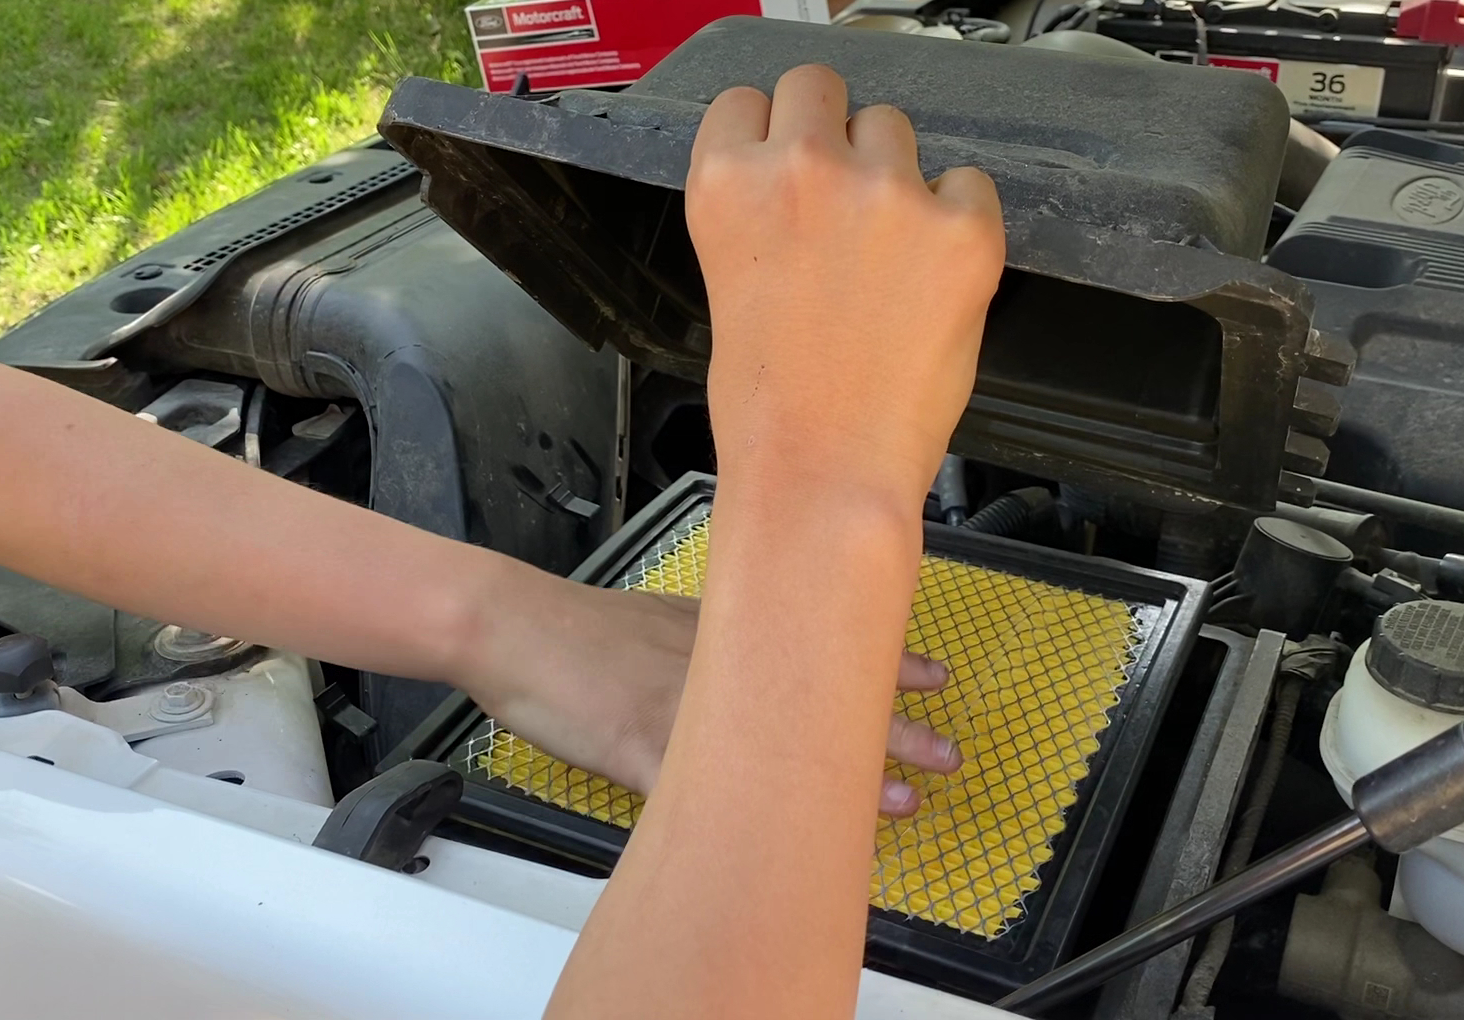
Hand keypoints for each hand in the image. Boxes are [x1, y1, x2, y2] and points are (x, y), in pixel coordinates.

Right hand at [457, 571, 962, 816]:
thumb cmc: (583, 629)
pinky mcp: (645, 748)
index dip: (882, 667)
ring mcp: (686, 709)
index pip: (822, 646)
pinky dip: (749, 818)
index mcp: (725, 635)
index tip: (934, 678)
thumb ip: (714, 639)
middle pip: (821, 698)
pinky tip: (785, 844)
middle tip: (945, 753)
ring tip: (903, 802)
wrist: (518, 629)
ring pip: (784, 748)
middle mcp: (720, 666)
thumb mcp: (664, 619)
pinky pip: (708, 791)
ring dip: (847, 779)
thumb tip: (755, 661)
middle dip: (891, 730)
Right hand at [686, 64, 1005, 509]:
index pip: (747, 100)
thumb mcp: (726, 278)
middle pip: (820, 83)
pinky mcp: (963, 224)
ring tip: (886, 256)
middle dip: (830, 130)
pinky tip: (931, 277)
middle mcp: (803, 165)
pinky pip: (969, 182)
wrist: (824, 468)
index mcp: (727, 180)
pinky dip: (956, 220)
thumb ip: (757, 208)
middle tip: (840, 197)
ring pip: (894, 126)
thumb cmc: (769, 401)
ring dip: (893, 173)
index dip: (768, 137)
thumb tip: (800, 176)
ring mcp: (889, 189)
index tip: (782, 169)